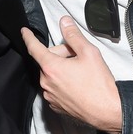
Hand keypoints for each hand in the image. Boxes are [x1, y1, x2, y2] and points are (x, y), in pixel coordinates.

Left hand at [21, 16, 121, 133]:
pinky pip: (55, 88)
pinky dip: (63, 83)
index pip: (34, 48)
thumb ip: (73, 35)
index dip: (28, 37)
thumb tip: (64, 22)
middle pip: (48, 60)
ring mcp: (50, 95)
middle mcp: (47, 83)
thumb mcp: (89, 52)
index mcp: (51, 68)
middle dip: (61, 55)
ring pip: (52, 74)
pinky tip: (78, 85)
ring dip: (62, 69)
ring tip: (81, 73)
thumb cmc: (99, 84)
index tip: (25, 32)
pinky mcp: (56, 105)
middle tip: (79, 57)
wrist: (107, 111)